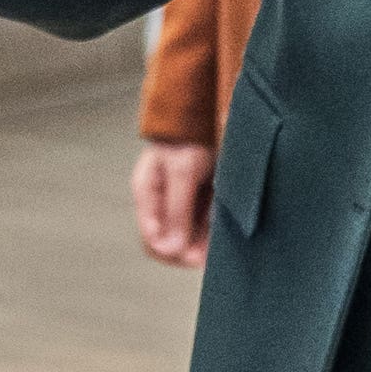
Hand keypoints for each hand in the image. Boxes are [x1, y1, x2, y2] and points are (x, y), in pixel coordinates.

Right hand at [131, 137, 213, 266]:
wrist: (213, 114)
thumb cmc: (192, 136)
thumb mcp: (183, 172)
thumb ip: (176, 210)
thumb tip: (169, 249)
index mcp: (147, 193)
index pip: (152, 241)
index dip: (173, 254)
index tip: (196, 257)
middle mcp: (161, 203)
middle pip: (168, 245)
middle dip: (190, 252)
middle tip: (211, 255)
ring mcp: (178, 203)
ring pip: (187, 241)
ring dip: (203, 246)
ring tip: (221, 243)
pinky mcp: (197, 203)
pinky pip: (201, 231)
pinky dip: (212, 236)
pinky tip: (223, 234)